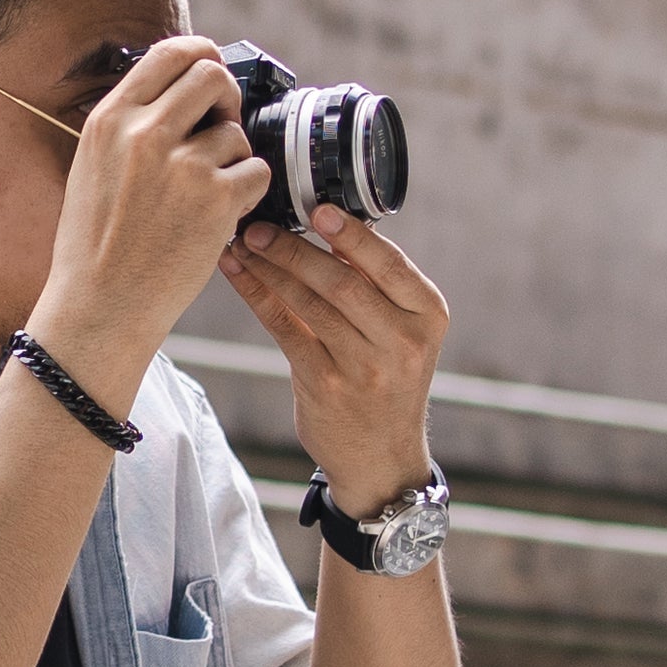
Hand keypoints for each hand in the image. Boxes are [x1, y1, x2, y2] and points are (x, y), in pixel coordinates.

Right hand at [29, 34, 268, 391]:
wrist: (100, 307)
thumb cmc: (95, 245)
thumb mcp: (91, 166)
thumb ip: (131, 125)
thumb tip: (179, 91)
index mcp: (110, 119)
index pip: (169, 52)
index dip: (200, 55)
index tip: (210, 74)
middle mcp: (145, 134)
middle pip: (212, 76)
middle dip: (226, 97)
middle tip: (221, 127)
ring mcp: (183, 165)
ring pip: (237, 133)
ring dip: (233, 159)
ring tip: (205, 195)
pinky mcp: (216, 200)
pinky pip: (257, 172)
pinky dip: (248, 192)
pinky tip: (220, 215)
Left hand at [220, 200, 448, 520]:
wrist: (382, 457)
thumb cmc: (389, 379)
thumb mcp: (405, 332)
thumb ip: (376, 285)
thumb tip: (327, 220)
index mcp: (428, 316)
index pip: (389, 264)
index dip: (352, 235)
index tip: (318, 209)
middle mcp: (401, 341)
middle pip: (341, 281)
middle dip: (295, 248)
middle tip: (260, 225)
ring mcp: (363, 367)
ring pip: (308, 302)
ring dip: (270, 267)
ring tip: (243, 243)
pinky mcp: (325, 385)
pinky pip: (284, 328)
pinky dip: (258, 295)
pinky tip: (239, 274)